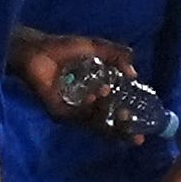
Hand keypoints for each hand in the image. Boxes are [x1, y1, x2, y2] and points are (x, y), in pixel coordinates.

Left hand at [14, 31, 140, 129]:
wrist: (37, 48)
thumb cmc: (63, 47)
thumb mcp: (96, 47)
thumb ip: (117, 56)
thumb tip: (134, 74)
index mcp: (94, 94)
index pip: (114, 114)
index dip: (128, 125)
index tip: (143, 134)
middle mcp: (84, 106)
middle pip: (106, 126)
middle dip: (121, 130)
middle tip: (132, 126)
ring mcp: (71, 111)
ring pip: (93, 123)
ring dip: (106, 114)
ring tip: (112, 98)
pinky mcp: (58, 111)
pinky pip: (77, 116)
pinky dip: (88, 107)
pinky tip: (96, 95)